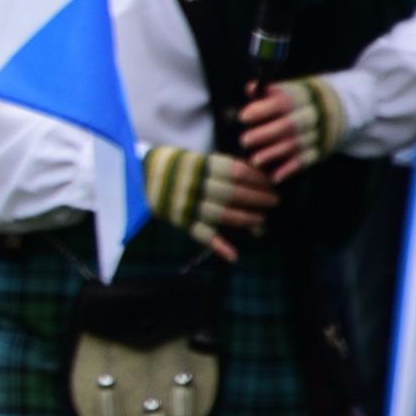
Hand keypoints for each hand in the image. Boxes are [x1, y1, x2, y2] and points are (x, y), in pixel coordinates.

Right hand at [142, 145, 278, 260]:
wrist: (141, 175)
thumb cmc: (178, 166)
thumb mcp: (198, 160)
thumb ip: (223, 169)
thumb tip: (258, 178)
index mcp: (200, 165)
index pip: (237, 172)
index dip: (258, 179)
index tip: (272, 184)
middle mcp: (195, 184)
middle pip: (233, 193)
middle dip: (258, 198)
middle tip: (274, 202)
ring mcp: (187, 204)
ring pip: (222, 214)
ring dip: (246, 219)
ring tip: (261, 220)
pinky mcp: (180, 220)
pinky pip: (200, 233)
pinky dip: (217, 245)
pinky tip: (233, 255)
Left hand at [238, 77, 347, 181]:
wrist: (336, 110)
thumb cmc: (298, 101)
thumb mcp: (288, 90)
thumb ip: (267, 92)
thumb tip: (249, 89)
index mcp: (304, 96)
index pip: (284, 101)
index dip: (264, 109)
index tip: (243, 117)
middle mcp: (314, 115)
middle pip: (290, 125)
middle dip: (266, 134)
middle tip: (244, 140)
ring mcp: (319, 134)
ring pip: (296, 145)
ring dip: (274, 153)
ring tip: (254, 160)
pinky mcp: (321, 151)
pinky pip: (305, 161)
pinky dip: (289, 170)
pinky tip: (274, 177)